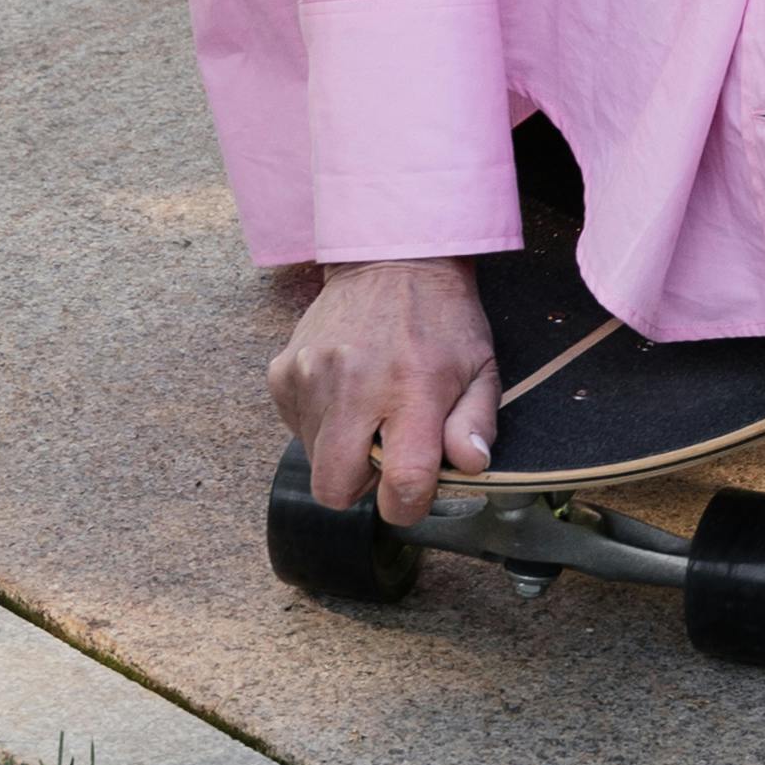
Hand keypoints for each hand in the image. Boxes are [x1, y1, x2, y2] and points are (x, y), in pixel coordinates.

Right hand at [268, 259, 498, 528]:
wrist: (389, 259)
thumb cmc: (441, 319)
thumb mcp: (481, 368)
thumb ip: (477, 423)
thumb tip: (468, 466)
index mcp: (412, 390)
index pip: (402, 480)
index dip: (408, 506)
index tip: (413, 496)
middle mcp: (354, 386)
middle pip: (335, 488)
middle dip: (361, 487)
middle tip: (386, 454)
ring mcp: (310, 378)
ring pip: (314, 462)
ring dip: (342, 453)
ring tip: (370, 412)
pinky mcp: (283, 372)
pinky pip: (296, 429)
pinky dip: (321, 426)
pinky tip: (346, 394)